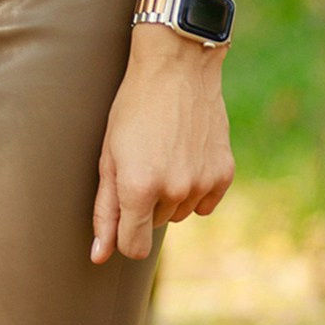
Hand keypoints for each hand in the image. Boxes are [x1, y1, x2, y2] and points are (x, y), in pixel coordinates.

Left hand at [93, 26, 234, 263]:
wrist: (177, 69)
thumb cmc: (133, 109)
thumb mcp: (109, 157)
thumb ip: (105, 210)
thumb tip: (100, 255)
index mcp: (138, 188)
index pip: (133, 247)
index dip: (124, 238)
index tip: (123, 220)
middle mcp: (173, 191)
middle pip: (155, 225)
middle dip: (145, 204)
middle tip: (143, 163)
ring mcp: (202, 183)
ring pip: (179, 213)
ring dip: (170, 195)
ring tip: (164, 155)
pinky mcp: (224, 174)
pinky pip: (205, 204)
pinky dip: (195, 189)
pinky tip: (187, 157)